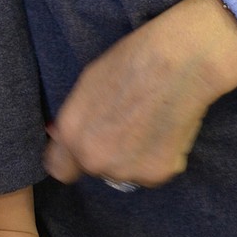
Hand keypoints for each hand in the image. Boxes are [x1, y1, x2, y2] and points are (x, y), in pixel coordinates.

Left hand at [45, 0, 236, 188]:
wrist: (176, 63)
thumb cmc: (129, 62)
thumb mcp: (86, 86)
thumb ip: (76, 119)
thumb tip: (60, 135)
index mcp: (72, 135)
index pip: (60, 170)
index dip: (71, 158)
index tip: (81, 149)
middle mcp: (95, 160)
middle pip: (95, 169)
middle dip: (106, 153)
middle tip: (125, 124)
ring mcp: (127, 171)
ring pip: (125, 172)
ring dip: (132, 157)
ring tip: (148, 123)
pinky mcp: (158, 174)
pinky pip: (152, 170)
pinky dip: (158, 156)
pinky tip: (165, 128)